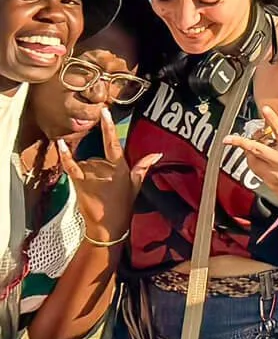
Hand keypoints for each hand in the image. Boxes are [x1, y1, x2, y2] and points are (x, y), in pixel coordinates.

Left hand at [58, 110, 161, 238]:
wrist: (107, 227)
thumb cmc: (123, 207)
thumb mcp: (136, 186)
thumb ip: (143, 167)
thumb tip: (157, 153)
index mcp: (120, 168)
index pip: (114, 144)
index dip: (109, 127)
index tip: (104, 112)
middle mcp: (104, 168)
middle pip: (99, 155)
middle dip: (102, 164)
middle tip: (107, 184)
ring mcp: (89, 174)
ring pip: (87, 161)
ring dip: (90, 169)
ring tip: (97, 187)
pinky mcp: (78, 181)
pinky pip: (70, 164)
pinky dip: (65, 155)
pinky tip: (59, 144)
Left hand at [224, 104, 277, 211]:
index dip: (271, 119)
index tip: (264, 109)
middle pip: (255, 149)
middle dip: (239, 142)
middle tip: (228, 138)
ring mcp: (274, 175)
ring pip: (252, 162)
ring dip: (248, 154)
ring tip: (249, 150)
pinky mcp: (271, 184)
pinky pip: (259, 172)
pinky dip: (258, 166)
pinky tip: (263, 164)